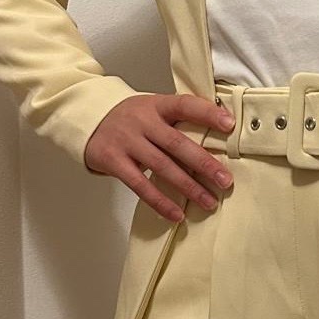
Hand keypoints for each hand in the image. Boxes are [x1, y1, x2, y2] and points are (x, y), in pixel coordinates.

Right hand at [83, 92, 237, 220]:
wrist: (88, 119)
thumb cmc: (131, 118)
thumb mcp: (151, 109)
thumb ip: (177, 120)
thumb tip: (216, 141)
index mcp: (156, 105)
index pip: (184, 104)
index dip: (207, 113)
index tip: (230, 125)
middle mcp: (142, 122)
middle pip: (176, 143)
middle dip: (204, 163)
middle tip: (225, 180)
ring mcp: (127, 142)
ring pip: (162, 167)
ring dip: (188, 187)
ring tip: (209, 202)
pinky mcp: (113, 162)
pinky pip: (140, 185)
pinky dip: (160, 201)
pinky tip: (177, 214)